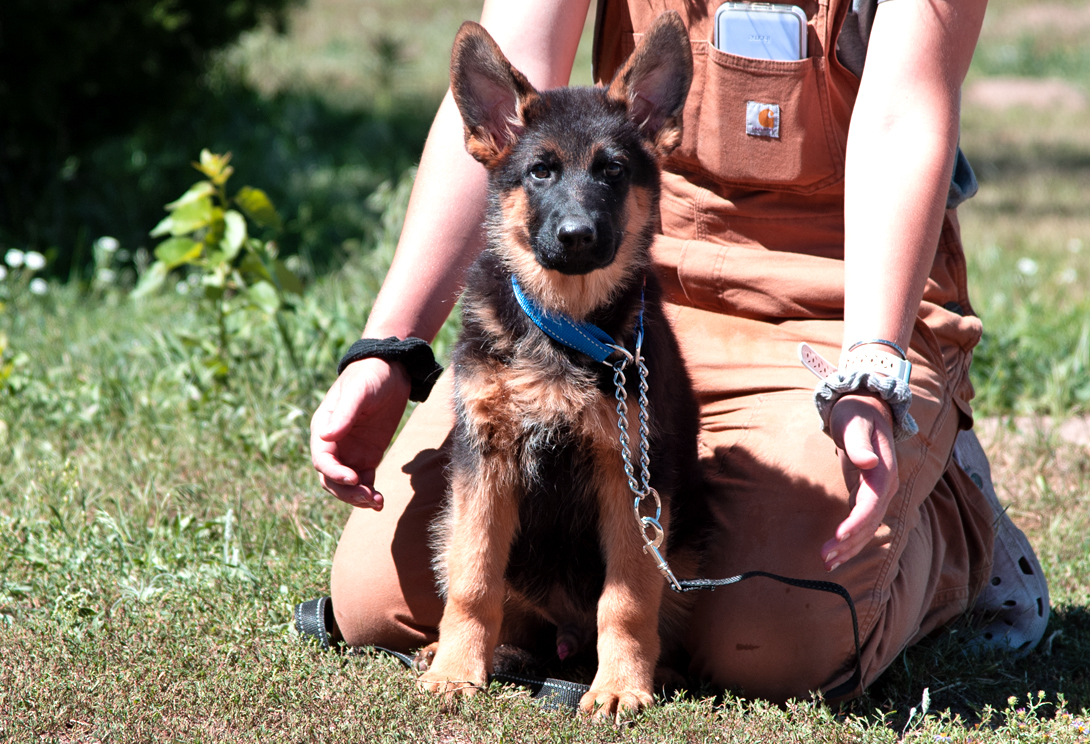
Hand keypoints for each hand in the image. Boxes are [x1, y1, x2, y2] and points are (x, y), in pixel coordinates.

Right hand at [310, 357, 410, 508]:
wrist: (391, 369)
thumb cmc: (371, 375)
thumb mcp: (359, 392)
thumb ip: (344, 414)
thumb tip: (325, 437)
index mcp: (324, 428)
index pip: (322, 460)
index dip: (334, 473)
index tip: (354, 479)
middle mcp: (334, 444)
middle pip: (331, 479)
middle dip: (347, 492)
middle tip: (369, 498)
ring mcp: (350, 452)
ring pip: (347, 485)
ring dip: (358, 497)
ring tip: (377, 503)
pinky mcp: (368, 455)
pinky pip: (364, 481)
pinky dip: (369, 493)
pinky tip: (379, 501)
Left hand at [820, 393, 897, 570]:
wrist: (866, 408)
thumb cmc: (856, 413)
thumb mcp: (854, 423)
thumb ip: (859, 443)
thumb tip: (867, 462)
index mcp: (885, 470)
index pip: (873, 503)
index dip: (857, 522)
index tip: (839, 536)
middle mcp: (886, 486)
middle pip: (869, 522)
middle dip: (849, 542)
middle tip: (824, 558)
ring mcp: (878, 493)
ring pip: (866, 527)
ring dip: (848, 547)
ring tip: (826, 563)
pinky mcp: (867, 495)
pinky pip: (860, 522)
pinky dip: (849, 539)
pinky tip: (834, 554)